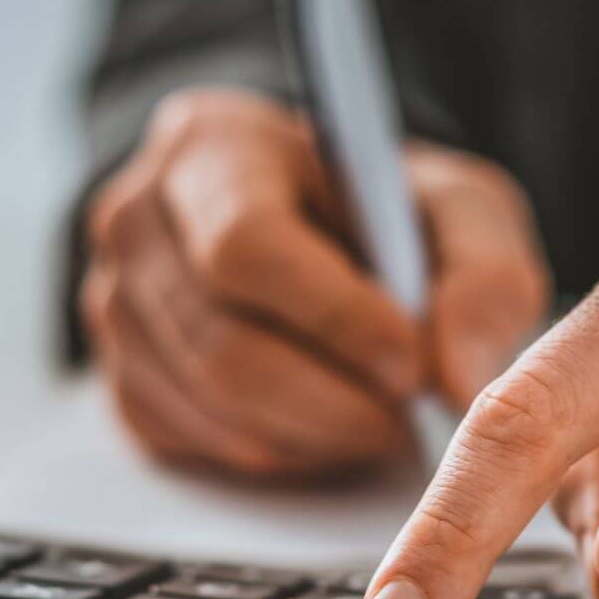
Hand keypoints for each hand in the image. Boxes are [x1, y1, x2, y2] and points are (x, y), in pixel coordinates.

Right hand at [78, 88, 548, 477]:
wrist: (313, 235)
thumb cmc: (385, 216)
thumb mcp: (460, 209)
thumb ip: (484, 276)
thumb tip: (456, 377)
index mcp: (211, 145)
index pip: (246, 244)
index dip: (333, 318)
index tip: (410, 364)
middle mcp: (137, 220)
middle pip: (221, 344)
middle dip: (332, 401)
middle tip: (406, 418)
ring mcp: (114, 307)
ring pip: (210, 405)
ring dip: (313, 435)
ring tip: (380, 421)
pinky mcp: (120, 383)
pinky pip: (195, 445)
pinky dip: (277, 453)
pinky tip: (326, 427)